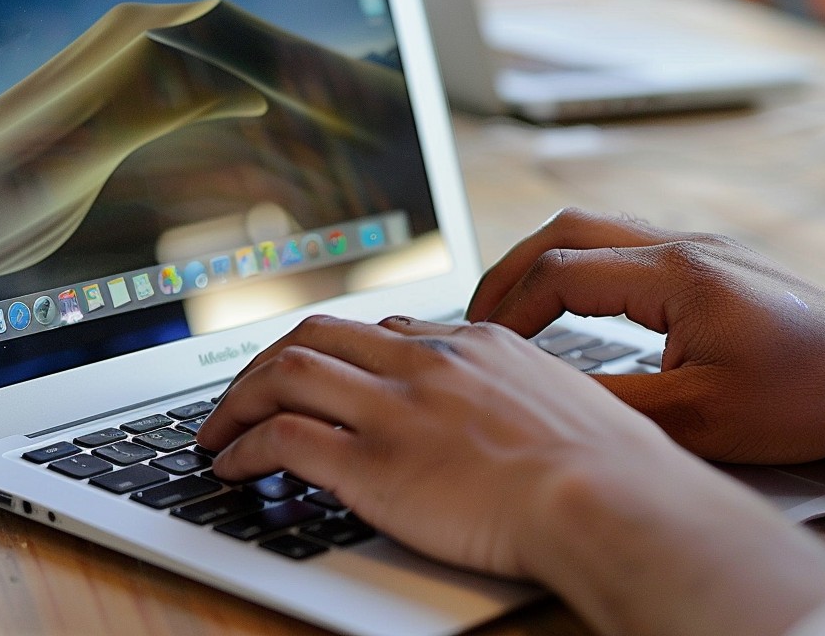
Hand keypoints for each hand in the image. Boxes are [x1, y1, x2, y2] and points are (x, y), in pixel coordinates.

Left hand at [197, 312, 824, 635]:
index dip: (337, 350)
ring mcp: (395, 408)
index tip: (320, 371)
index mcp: (472, 342)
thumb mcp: (564, 398)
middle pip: (318, 335)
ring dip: (239, 399)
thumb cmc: (606, 463)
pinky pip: (283, 438)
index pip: (383, 328)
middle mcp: (424, 362)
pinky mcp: (373, 464)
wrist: (607, 495)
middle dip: (268, 361)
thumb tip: (503, 403)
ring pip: (286, 373)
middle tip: (244, 390)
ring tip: (217, 427)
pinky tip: (232, 465)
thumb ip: (517, 388)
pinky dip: (245, 447)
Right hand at [466, 207, 824, 463]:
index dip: (511, 307)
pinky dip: (586, 265)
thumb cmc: (808, 398)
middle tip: (480, 311)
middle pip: (568, 227)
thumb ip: (610, 400)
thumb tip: (545, 392)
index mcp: (674, 275)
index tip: (486, 343)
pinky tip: (582, 303)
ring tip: (518, 304)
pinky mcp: (717, 262)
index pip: (561, 271)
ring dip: (548, 259)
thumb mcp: (698, 418)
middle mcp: (683, 246)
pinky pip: (629, 244)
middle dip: (512, 267)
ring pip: (598, 227)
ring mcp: (702, 247)